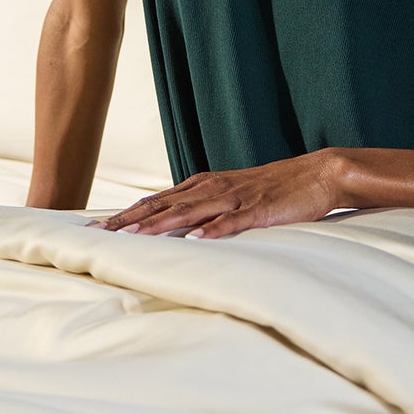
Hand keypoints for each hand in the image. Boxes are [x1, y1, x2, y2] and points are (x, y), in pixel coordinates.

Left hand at [86, 149, 342, 239]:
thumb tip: (172, 226)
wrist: (317, 173)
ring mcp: (235, 198)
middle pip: (164, 205)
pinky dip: (212, 231)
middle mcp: (212, 188)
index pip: (156, 200)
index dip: (126, 214)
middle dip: (130, 221)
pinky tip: (195, 240)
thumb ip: (202, 207)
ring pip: (190, 212)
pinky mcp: (258, 210)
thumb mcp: (230, 194)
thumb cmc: (272, 188)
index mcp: (203, 185)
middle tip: (99, 236)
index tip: (97, 228)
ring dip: (160, 225)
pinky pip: (232, 222)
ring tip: (133, 238)